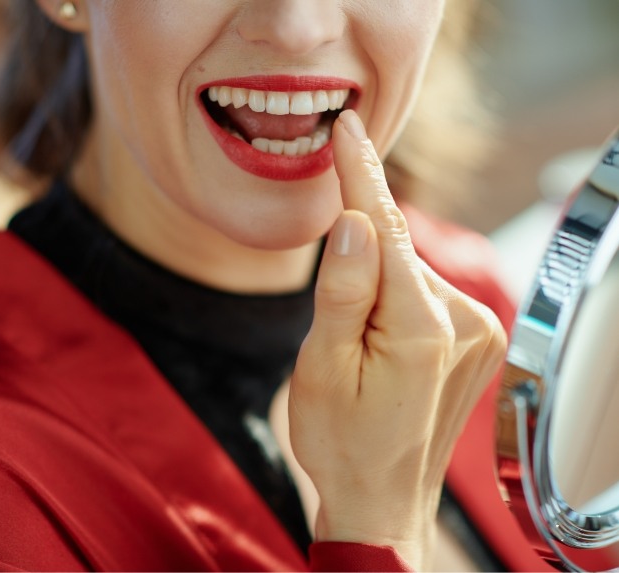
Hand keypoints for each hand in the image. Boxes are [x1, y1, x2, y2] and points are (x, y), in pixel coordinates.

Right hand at [288, 110, 506, 568]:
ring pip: (410, 273)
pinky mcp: (477, 339)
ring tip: (356, 349)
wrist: (382, 499)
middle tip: (332, 323)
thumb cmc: (342, 441)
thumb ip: (342, 290)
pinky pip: (425, 294)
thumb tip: (354, 221)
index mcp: (421, 329)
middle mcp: (466, 321)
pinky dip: (396, 298)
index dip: (359, 175)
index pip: (387, 228)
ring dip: (376, 286)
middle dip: (357, 258)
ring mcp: (479, 331)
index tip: (346, 128)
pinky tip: (380, 342)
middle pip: (397, 252)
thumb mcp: (322, 368)